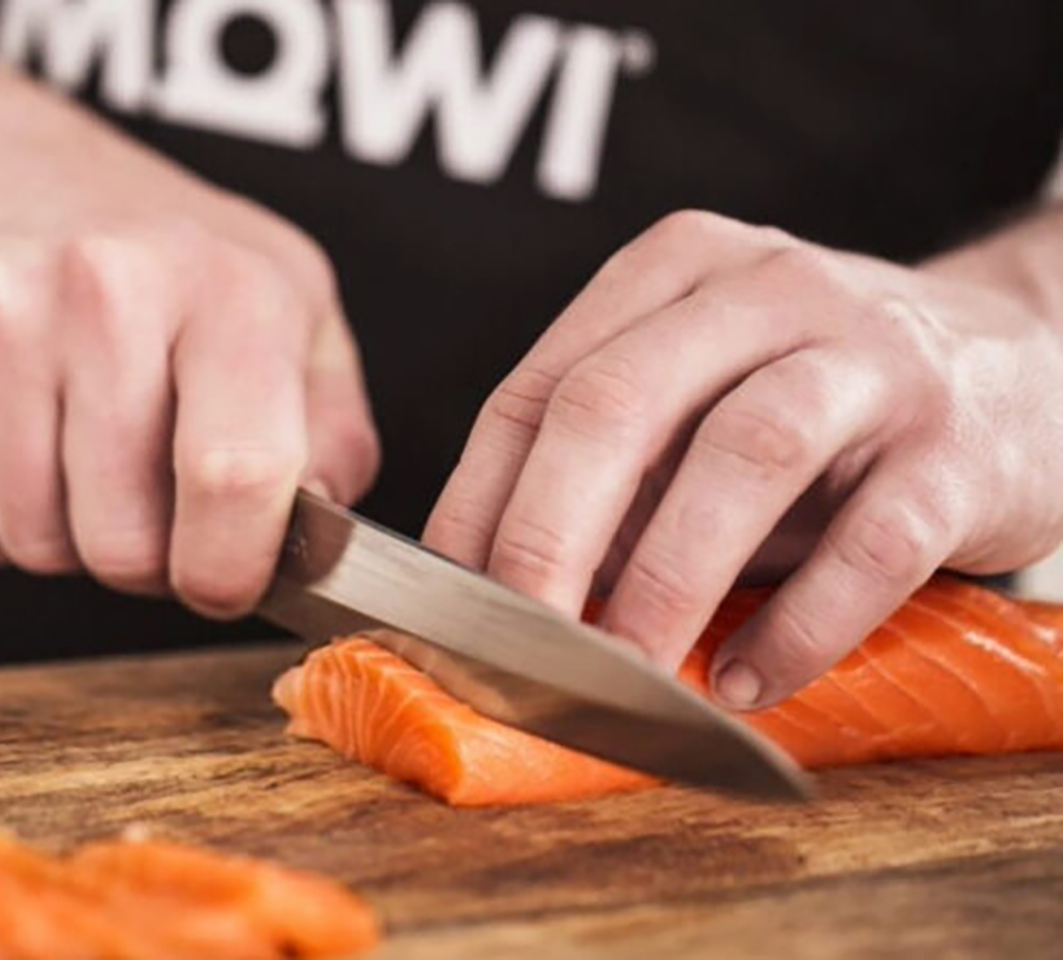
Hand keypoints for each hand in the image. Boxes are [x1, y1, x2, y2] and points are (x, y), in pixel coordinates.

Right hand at [0, 106, 378, 617]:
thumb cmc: (163, 259)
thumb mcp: (293, 309)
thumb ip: (331, 432)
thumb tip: (319, 537)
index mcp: (231, 286)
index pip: (236, 473)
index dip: (232, 566)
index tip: (225, 577)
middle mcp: (108, 287)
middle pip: (123, 540)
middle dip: (146, 558)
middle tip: (151, 503)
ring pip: (37, 543)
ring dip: (70, 537)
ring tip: (85, 457)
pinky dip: (0, 515)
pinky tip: (19, 438)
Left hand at [424, 210, 1062, 707]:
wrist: (1023, 362)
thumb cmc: (816, 401)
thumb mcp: (697, 399)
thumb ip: (607, 472)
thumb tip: (487, 592)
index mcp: (675, 270)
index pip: (537, 388)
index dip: (479, 504)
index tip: (446, 604)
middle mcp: (766, 288)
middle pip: (618, 404)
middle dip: (548, 538)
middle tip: (514, 645)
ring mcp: (872, 358)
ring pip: (745, 455)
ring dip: (667, 582)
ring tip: (625, 673)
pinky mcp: (962, 445)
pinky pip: (870, 543)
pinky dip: (798, 626)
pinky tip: (745, 680)